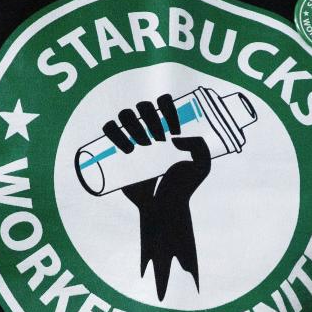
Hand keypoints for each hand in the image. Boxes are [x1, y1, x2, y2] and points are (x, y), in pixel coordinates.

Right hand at [108, 94, 211, 300]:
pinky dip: (114, 132)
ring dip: (132, 124)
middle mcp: (148, 129)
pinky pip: (109, 130)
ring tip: (143, 146)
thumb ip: (201, 147)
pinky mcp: (117, 151)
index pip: (163, 104)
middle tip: (160, 140)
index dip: (168, 108)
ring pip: (125, 115)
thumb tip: (175, 139)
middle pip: (143, 107)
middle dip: (150, 118)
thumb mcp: (202, 166)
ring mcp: (131, 138)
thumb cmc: (183, 186)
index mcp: (167, 127)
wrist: (164, 207)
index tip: (176, 130)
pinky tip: (128, 150)